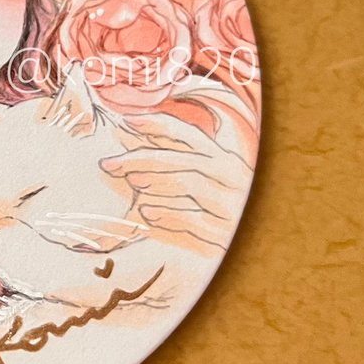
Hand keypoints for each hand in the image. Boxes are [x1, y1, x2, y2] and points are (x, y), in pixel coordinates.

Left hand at [101, 112, 253, 252]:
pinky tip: (147, 214)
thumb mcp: (207, 181)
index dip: (159, 124)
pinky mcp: (224, 231)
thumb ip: (177, 164)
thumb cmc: (218, 208)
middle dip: (141, 159)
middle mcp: (230, 176)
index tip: (127, 120)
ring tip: (133, 182)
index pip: (189, 135)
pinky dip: (168, 214)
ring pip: (189, 184)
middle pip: (181, 159)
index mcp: (223, 159)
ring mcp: (230, 203)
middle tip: (109, 164)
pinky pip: (193, 218)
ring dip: (156, 182)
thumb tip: (134, 151)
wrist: (253, 244)